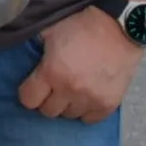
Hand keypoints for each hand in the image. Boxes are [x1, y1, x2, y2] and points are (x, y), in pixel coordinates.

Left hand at [18, 7, 142, 122]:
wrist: (119, 28)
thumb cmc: (82, 26)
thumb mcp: (50, 32)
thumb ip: (36, 51)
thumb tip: (27, 62)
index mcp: (51, 72)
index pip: (28, 100)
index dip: (28, 93)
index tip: (33, 87)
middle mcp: (69, 90)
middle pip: (48, 111)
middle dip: (47, 99)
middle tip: (53, 87)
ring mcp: (90, 99)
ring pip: (69, 115)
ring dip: (67, 104)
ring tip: (72, 89)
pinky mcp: (109, 104)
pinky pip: (90, 119)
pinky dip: (86, 110)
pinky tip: (87, 97)